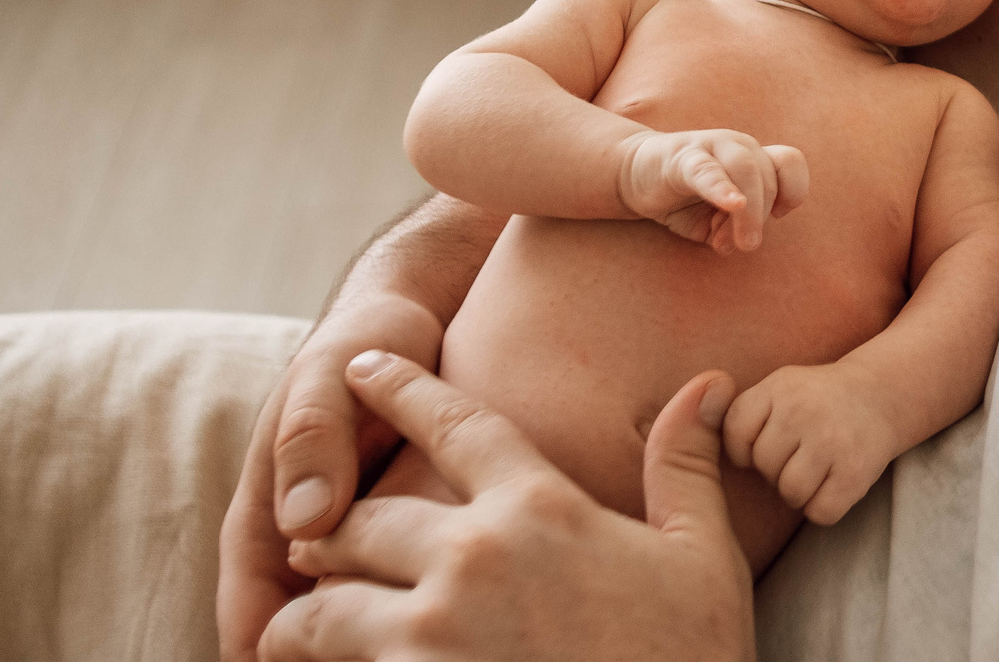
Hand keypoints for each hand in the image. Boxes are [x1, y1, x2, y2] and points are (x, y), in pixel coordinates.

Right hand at [218, 297, 443, 661]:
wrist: (418, 320)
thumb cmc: (365, 343)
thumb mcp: (330, 378)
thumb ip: (312, 440)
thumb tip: (303, 521)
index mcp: (266, 522)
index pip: (251, 626)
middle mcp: (302, 549)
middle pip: (299, 647)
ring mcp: (351, 551)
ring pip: (354, 633)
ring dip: (374, 653)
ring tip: (432, 656)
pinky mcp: (404, 543)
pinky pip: (402, 602)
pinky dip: (417, 626)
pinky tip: (462, 642)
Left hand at [260, 354, 753, 661]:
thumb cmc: (694, 658)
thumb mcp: (702, 558)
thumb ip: (685, 467)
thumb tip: (707, 384)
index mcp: (539, 509)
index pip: (454, 425)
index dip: (400, 388)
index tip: (360, 365)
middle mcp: (472, 560)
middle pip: (361, 522)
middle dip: (328, 530)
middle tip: (308, 540)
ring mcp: (432, 638)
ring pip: (320, 613)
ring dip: (301, 622)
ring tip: (291, 632)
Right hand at [618, 128, 809, 253]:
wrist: (636, 176)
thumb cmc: (684, 198)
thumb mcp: (713, 223)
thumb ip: (730, 232)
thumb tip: (737, 243)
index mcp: (753, 158)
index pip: (789, 164)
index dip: (793, 190)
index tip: (779, 216)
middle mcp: (738, 146)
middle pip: (767, 176)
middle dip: (761, 216)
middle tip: (744, 245)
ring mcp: (711, 146)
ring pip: (746, 168)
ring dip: (750, 210)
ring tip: (739, 242)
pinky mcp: (682, 157)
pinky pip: (708, 170)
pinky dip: (723, 187)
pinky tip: (732, 204)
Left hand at [723, 362, 901, 523]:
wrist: (880, 394)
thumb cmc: (814, 401)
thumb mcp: (776, 389)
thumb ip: (739, 414)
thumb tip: (691, 454)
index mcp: (778, 387)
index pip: (735, 433)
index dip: (745, 448)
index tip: (766, 442)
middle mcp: (803, 410)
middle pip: (763, 465)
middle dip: (776, 468)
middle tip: (799, 453)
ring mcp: (832, 440)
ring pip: (790, 492)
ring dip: (800, 490)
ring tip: (816, 467)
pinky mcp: (855, 471)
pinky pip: (820, 511)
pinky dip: (824, 506)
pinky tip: (834, 482)